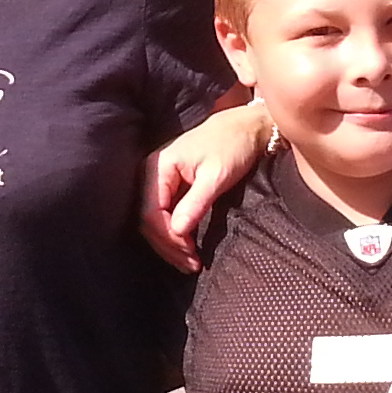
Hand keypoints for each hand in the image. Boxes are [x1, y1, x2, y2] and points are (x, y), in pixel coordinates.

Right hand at [140, 105, 271, 270]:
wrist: (243, 128)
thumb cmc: (232, 146)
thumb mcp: (216, 177)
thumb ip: (195, 203)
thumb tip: (178, 231)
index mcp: (158, 166)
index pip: (151, 212)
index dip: (168, 237)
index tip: (191, 252)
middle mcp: (151, 172)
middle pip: (148, 220)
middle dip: (168, 245)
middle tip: (192, 264)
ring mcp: (157, 180)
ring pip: (153, 221)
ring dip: (170, 244)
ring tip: (191, 262)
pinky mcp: (168, 187)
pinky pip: (163, 215)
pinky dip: (174, 234)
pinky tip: (187, 248)